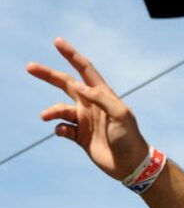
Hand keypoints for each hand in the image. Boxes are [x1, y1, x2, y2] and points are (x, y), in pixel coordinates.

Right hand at [27, 38, 149, 179]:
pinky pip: (62, 129)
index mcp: (102, 94)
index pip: (84, 69)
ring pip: (60, 109)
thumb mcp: (120, 114)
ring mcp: (85, 120)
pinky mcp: (80, 137)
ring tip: (45, 116)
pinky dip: (59, 129)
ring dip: (51, 111)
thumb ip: (100, 98)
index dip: (71, 55)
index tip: (57, 42)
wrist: (131, 165)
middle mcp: (90, 104)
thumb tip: (78, 86)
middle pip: (65, 84)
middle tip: (29, 67)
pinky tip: (63, 132)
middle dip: (48, 75)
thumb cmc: (130, 137)